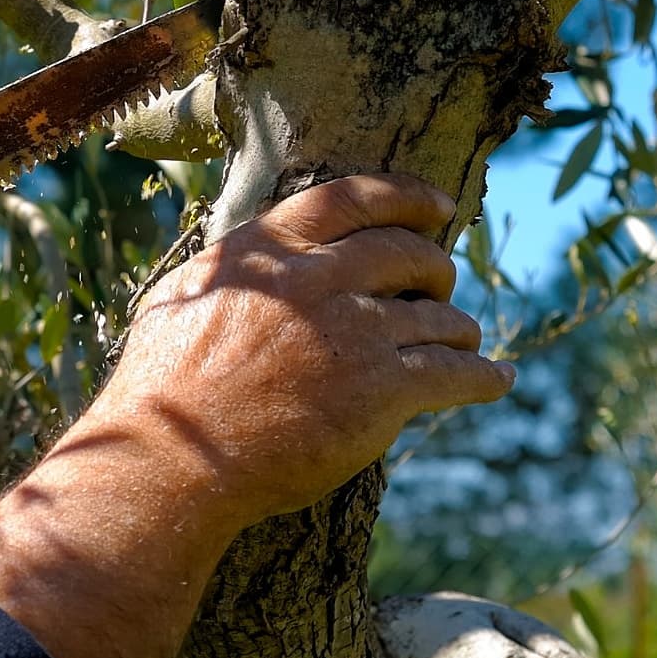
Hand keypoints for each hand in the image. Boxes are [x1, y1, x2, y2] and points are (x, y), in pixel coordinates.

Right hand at [0, 173, 511, 657]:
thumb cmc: (159, 391)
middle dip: (435, 268)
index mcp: (269, 249)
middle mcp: (317, 278)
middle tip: (440, 285)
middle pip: (408, 251)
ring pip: (438, 316)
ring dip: (459, 328)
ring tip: (465, 342)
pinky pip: (455, 373)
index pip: (354, 198)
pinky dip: (483, 375)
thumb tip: (244, 256)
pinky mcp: (380, 389)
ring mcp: (353, 331)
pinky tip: (497, 379)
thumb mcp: (178, 299)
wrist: (170, 461)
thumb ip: (226, 270)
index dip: (407, 196)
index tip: (439, 205)